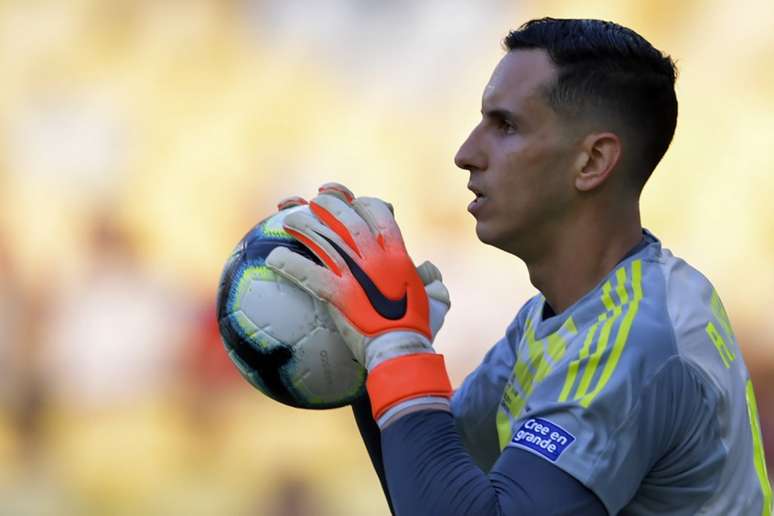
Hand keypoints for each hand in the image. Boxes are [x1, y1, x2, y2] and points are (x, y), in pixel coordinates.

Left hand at [267, 183, 449, 369]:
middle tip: (315, 202)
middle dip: (329, 205)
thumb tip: (429, 270)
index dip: (362, 202)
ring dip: (304, 225)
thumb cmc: (418, 327)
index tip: (351, 199)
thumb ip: (431, 279)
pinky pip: (308, 273)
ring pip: (325, 239)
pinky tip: (273, 258)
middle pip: (347, 219)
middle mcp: (377, 257)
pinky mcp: (339, 294)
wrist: (402, 349)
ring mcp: (356, 274)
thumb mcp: (433, 298)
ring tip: (288, 220)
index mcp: (398, 254)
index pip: (380, 214)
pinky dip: (289, 264)